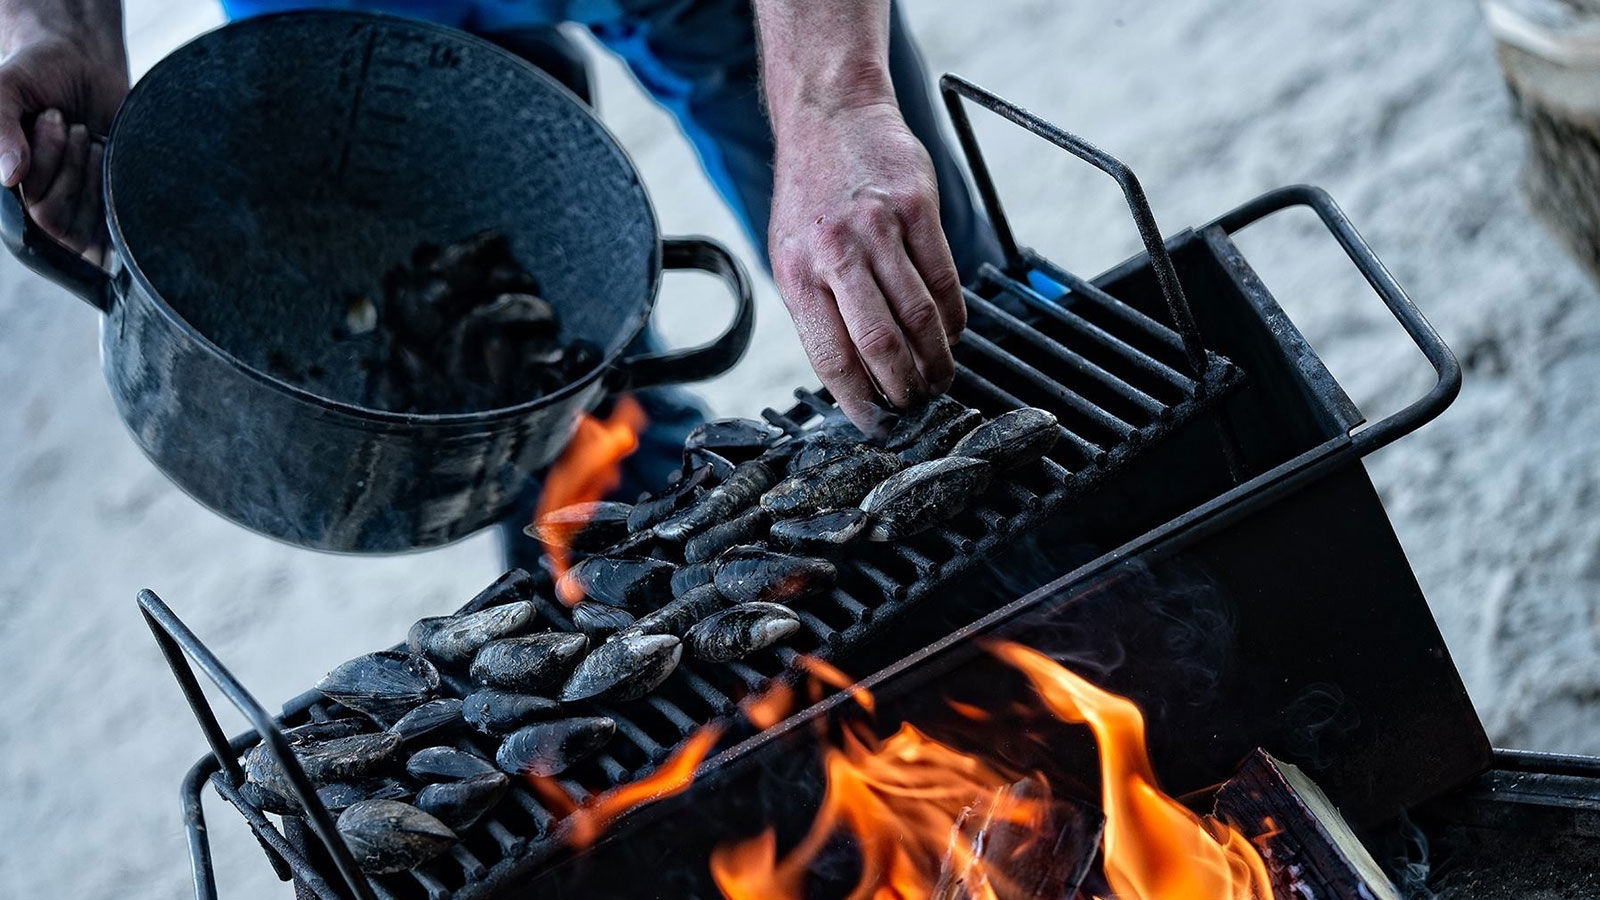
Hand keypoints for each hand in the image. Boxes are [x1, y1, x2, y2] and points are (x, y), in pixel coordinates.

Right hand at [0, 14, 128, 259]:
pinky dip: (111, 187)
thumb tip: (10, 177)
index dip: (42, 162)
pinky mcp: (103, 210)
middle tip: (75, 126)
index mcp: (7, 178)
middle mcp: (34, 199)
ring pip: (79, 226)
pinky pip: (108, 228)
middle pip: (49, 217)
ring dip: (89, 173)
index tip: (52, 116)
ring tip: (90, 136)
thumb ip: (1, 127)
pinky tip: (107, 150)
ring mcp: (71, 209)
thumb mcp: (9, 88)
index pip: (21, 202)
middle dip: (67, 165)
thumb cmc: (42, 72)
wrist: (87, 62)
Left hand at [768, 100, 965, 433]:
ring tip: (939, 380)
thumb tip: (851, 379)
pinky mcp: (919, 208)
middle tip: (916, 407)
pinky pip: (944, 280)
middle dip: (904, 389)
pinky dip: (953, 320)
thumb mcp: (792, 256)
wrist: (832, 117)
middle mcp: (836, 251)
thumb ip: (819, 312)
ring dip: (936, 361)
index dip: (859, 401)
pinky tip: (951, 336)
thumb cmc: (811, 197)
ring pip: (919, 317)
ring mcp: (880, 227)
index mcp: (798, 272)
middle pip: (880, 344)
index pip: (831, 357)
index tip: (876, 425)